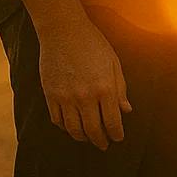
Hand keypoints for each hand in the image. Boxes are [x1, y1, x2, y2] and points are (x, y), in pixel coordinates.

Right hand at [37, 16, 131, 149]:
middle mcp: (85, 96)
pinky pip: (57, 120)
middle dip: (100, 140)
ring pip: (73, 129)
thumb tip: (126, 110)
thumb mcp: (114, 64)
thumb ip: (120, 89)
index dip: (116, 134)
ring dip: (82, 137)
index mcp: (105, 88)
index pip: (112, 122)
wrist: (64, 31)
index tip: (118, 138)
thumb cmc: (94, 45)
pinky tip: (72, 126)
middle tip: (104, 145)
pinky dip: (65, 127)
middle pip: (93, 130)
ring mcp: (66, 97)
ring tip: (88, 138)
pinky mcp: (50, 95)